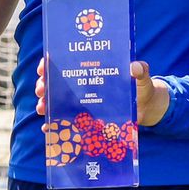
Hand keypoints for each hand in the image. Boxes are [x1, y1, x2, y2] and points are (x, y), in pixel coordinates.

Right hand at [36, 55, 168, 127]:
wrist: (147, 108)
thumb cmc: (142, 87)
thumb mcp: (142, 78)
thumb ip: (141, 71)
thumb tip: (135, 67)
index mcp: (93, 68)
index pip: (65, 61)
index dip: (50, 63)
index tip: (43, 67)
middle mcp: (84, 83)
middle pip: (56, 81)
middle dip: (44, 85)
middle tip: (41, 90)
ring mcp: (83, 101)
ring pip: (57, 100)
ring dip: (46, 103)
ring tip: (42, 108)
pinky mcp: (86, 117)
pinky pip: (66, 119)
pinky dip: (55, 124)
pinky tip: (48, 128)